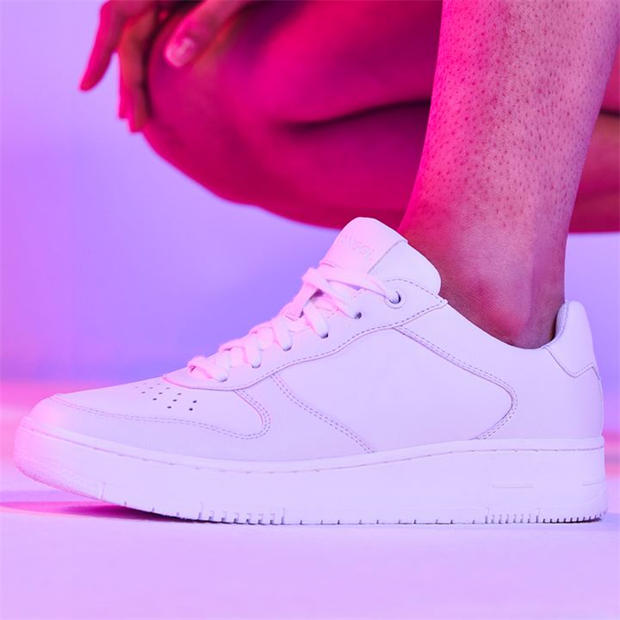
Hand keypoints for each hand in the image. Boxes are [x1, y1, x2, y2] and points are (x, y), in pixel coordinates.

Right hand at [80, 0, 252, 131]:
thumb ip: (206, 21)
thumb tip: (174, 61)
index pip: (116, 17)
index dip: (100, 55)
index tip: (86, 87)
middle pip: (130, 37)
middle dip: (128, 81)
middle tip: (131, 124)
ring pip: (143, 40)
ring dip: (138, 78)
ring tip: (137, 116)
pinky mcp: (184, 4)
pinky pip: (159, 37)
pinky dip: (154, 65)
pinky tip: (155, 88)